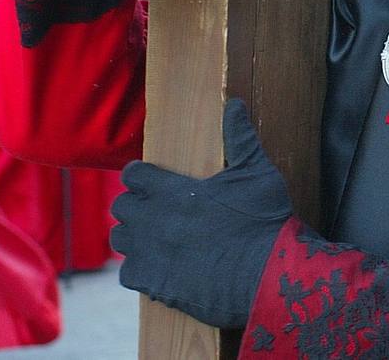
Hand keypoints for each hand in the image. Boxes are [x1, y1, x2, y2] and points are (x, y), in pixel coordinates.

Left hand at [111, 99, 290, 328]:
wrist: (268, 277)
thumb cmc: (264, 222)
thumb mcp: (256, 172)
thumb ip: (240, 137)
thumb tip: (234, 104)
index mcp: (173, 191)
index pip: (133, 174)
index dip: (140, 176)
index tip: (149, 180)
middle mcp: (154, 221)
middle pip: (120, 207)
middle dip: (134, 206)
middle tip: (153, 211)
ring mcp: (152, 254)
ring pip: (119, 240)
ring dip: (132, 236)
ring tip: (151, 238)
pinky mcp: (155, 285)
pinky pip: (128, 274)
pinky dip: (139, 271)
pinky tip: (157, 268)